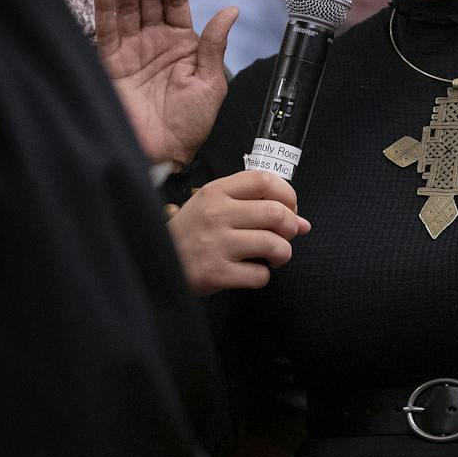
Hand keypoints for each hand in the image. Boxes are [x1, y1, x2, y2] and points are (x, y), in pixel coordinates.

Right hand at [95, 0, 234, 165]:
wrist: (164, 153)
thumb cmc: (190, 124)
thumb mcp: (211, 82)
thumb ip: (215, 44)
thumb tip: (230, 10)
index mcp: (182, 42)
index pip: (175, 0)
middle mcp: (154, 40)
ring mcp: (131, 49)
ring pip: (126, 6)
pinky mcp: (110, 62)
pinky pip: (106, 28)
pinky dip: (104, 5)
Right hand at [169, 170, 309, 294]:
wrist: (153, 262)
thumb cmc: (190, 234)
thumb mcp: (213, 207)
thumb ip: (255, 208)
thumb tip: (304, 224)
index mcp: (216, 192)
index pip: (264, 180)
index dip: (288, 194)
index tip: (290, 208)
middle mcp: (216, 214)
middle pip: (276, 213)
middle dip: (291, 227)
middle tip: (285, 236)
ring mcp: (216, 244)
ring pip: (274, 244)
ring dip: (283, 253)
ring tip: (274, 256)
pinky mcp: (216, 273)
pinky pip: (260, 275)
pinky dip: (263, 276)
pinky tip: (251, 272)